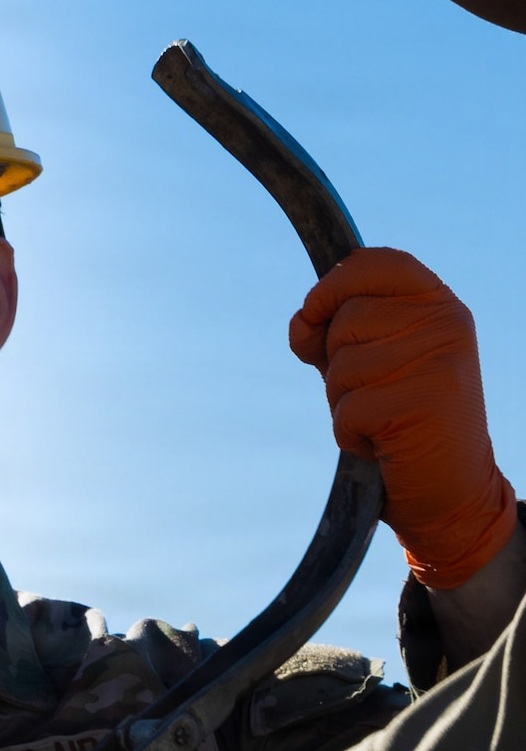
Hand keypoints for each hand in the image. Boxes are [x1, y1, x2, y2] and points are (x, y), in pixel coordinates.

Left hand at [290, 248, 514, 588]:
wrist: (449, 487)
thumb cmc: (399, 418)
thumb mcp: (364, 363)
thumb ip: (330, 332)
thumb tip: (301, 319)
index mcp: (437, 303)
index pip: (376, 262)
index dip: (334, 284)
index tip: (314, 311)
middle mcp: (446, 323)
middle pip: (346, 318)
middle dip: (338, 362)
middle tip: (378, 391)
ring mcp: (439, 360)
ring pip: (342, 366)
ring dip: (346, 401)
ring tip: (385, 417)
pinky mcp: (424, 402)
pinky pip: (347, 409)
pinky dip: (351, 432)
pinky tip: (384, 441)